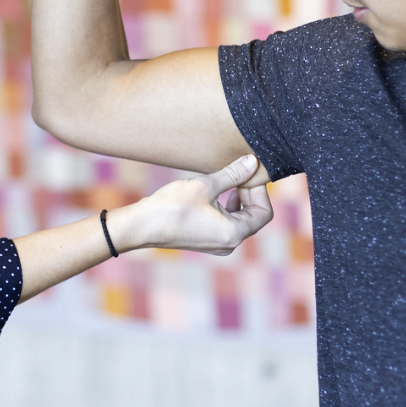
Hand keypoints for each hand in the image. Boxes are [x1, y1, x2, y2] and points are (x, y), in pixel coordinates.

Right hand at [114, 154, 273, 254]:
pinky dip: (227, 206)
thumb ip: (233, 174)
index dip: (259, 190)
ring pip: (241, 219)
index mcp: (233, 233)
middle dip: (249, 193)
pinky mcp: (206, 239)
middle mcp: (229, 243)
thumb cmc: (172, 207)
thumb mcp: (205, 185)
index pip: (264, 212)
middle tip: (239, 172)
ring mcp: (217, 243)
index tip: (249, 172)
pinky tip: (215, 191)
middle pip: (254, 216)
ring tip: (227, 179)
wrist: (142, 225)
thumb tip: (253, 162)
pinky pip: (227, 223)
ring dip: (238, 198)